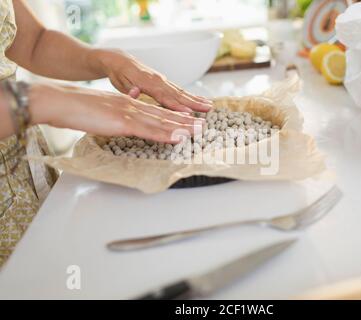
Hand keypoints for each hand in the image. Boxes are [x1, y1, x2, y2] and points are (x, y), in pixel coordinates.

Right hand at [29, 84, 203, 142]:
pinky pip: (148, 129)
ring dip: (181, 127)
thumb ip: (117, 113)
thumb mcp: (103, 110)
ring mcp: (128, 112)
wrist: (61, 101)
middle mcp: (132, 105)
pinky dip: (165, 134)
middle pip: (163, 114)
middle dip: (184, 121)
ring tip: (198, 131)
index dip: (173, 116)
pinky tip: (178, 137)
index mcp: (128, 102)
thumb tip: (128, 115)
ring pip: (160, 121)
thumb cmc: (77, 107)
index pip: (155, 110)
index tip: (188, 120)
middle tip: (202, 126)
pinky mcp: (122, 121)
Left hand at [96, 50, 212, 112]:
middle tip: (207, 110)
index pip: (164, 96)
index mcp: (147, 82)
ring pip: (182, 92)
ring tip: (210, 106)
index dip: (176, 106)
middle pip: (178, 94)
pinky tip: (201, 101)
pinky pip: (180, 90)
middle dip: (193, 103)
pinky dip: (192, 96)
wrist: (119, 60)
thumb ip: (129, 90)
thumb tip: (135, 92)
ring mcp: (163, 80)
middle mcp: (158, 80)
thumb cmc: (118, 74)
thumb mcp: (119, 83)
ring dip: (196, 99)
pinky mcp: (165, 82)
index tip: (188, 113)